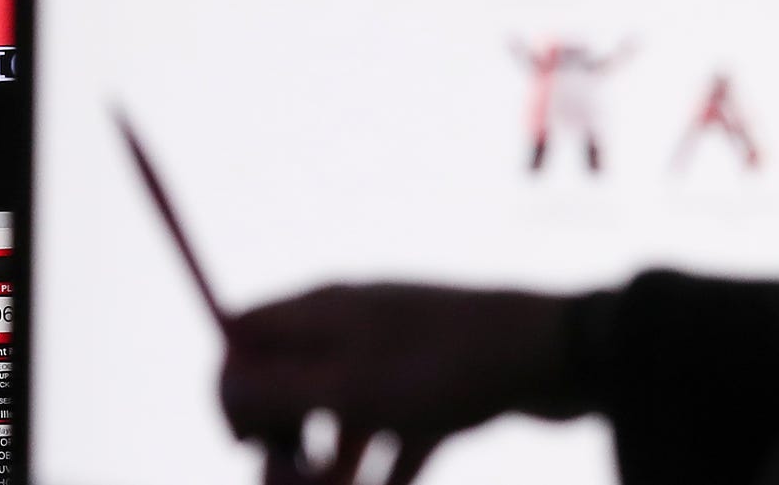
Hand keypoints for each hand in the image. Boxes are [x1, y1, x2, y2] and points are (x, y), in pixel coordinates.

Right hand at [220, 284, 581, 484]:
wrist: (554, 356)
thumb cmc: (441, 367)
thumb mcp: (344, 388)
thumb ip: (273, 390)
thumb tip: (225, 392)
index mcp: (321, 312)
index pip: (244, 336)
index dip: (232, 390)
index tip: (244, 444)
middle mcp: (351, 326)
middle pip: (289, 382)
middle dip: (282, 441)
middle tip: (291, 484)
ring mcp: (396, 357)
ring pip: (342, 416)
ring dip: (332, 467)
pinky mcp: (438, 389)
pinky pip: (396, 436)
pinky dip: (387, 470)